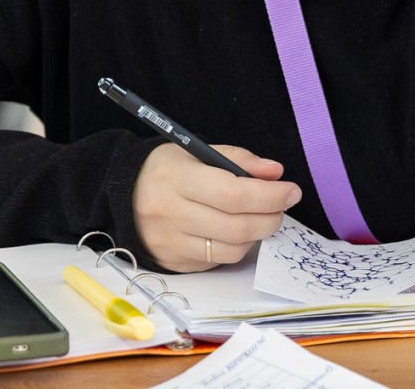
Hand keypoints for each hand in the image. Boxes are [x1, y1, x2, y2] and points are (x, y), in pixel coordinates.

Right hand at [131, 144, 302, 271]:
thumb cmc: (167, 170)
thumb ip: (238, 159)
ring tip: (261, 217)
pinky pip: (217, 260)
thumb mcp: (197, 151)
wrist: (123, 196)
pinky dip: (236, 246)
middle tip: (282, 206)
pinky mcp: (174, 263)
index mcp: (177, 179)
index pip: (233, 194)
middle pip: (236, 227)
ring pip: (231, 249)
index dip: (269, 195)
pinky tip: (236, 230)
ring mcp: (171, 243)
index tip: (291, 190)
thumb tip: (275, 173)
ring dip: (257, 235)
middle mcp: (171, 214)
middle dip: (271, 217)